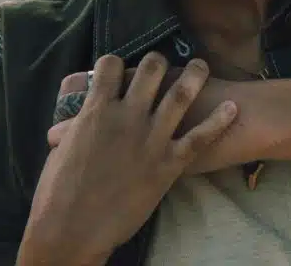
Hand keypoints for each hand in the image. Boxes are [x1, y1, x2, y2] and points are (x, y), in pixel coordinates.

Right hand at [20, 53, 237, 264]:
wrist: (74, 228)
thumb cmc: (58, 192)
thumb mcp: (61, 149)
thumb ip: (72, 126)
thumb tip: (70, 120)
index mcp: (97, 110)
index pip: (110, 66)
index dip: (114, 63)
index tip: (118, 69)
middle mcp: (128, 115)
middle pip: (150, 69)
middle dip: (156, 61)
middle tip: (160, 66)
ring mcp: (152, 138)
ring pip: (181, 93)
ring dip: (194, 75)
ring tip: (201, 66)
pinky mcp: (170, 162)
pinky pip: (201, 137)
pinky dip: (219, 120)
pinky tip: (232, 108)